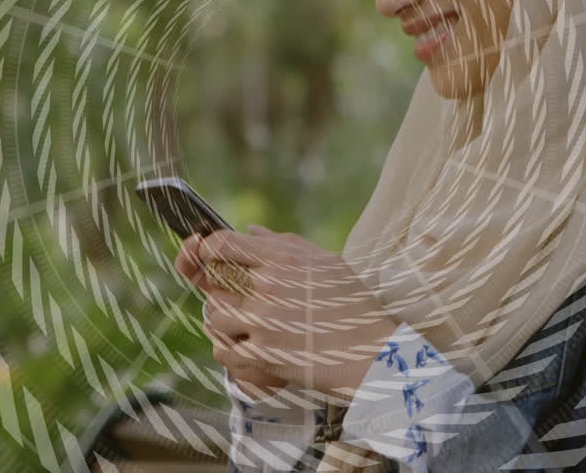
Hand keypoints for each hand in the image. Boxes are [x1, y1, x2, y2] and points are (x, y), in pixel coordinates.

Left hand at [196, 225, 399, 396]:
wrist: (375, 353)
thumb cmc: (354, 304)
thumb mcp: (326, 262)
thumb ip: (283, 243)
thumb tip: (250, 230)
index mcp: (282, 259)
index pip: (222, 243)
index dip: (211, 249)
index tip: (214, 257)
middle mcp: (268, 287)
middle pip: (215, 280)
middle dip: (223, 287)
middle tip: (240, 296)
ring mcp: (262, 322)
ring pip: (215, 315)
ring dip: (228, 320)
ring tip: (249, 325)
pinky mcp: (262, 355)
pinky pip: (222, 349)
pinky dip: (230, 349)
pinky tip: (249, 347)